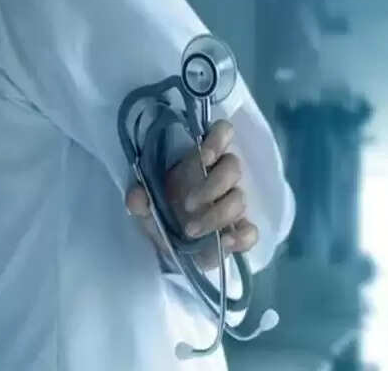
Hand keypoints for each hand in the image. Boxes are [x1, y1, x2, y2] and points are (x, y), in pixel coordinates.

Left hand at [126, 120, 258, 269]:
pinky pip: (251, 232)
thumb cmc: (163, 219)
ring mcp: (233, 205)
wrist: (171, 253)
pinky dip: (241, 237)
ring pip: (240, 199)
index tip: (204, 157)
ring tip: (191, 231)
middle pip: (233, 167)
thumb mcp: (145, 210)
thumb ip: (139, 201)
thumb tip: (136, 195)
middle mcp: (220, 179)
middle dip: (212, 185)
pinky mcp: (240, 232)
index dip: (219, 139)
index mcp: (199, 163)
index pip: (222, 134)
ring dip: (217, 215)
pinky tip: (225, 243)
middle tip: (188, 205)